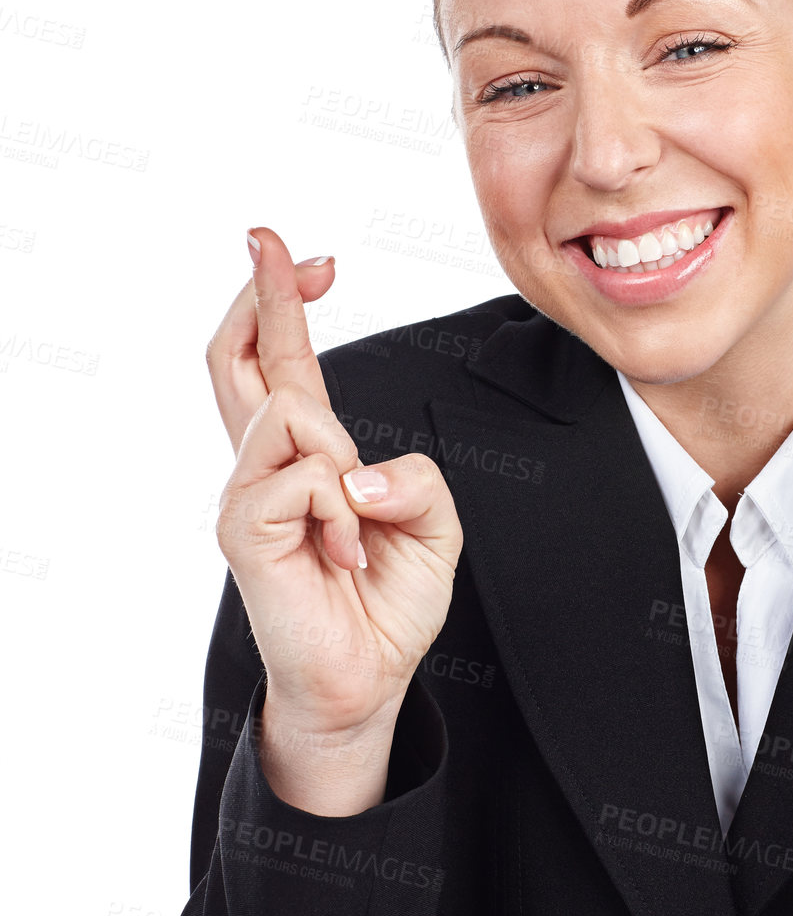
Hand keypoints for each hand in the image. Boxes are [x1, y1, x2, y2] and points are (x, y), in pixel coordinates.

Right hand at [206, 228, 463, 808]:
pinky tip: (344, 552)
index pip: (282, 364)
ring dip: (341, 453)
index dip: (284, 303)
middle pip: (237, 361)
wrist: (369, 677)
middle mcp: (269, 468)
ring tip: (354, 527)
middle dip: (258, 292)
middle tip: (268, 238)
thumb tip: (353, 469)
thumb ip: (413, 477)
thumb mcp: (432, 522)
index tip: (304, 254)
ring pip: (286, 408)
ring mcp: (249, 496)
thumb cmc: (389, 600)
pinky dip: (341, 509)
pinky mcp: (244, 531)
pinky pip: (303, 476)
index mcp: (312, 455)